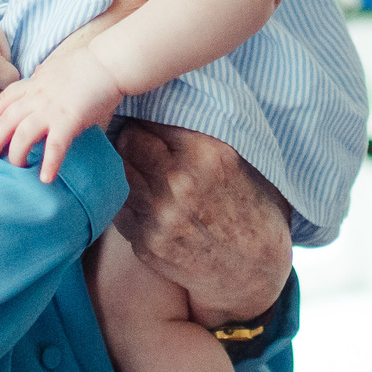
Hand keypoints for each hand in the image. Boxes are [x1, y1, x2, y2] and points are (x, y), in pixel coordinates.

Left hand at [0, 41, 124, 183]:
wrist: (108, 62)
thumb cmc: (89, 65)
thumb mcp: (58, 66)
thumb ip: (45, 73)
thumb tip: (38, 70)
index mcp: (34, 83)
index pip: (5, 98)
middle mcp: (37, 96)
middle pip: (7, 120)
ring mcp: (51, 109)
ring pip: (23, 134)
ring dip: (17, 153)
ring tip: (16, 169)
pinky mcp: (68, 120)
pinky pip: (55, 145)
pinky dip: (49, 163)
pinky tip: (46, 178)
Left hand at [113, 119, 291, 324]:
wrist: (252, 272)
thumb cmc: (249, 207)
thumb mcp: (238, 159)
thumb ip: (200, 132)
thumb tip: (162, 99)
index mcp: (208, 154)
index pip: (152, 118)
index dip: (148, 117)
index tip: (149, 117)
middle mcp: (180, 183)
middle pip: (128, 141)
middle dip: (132, 137)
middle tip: (139, 140)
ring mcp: (160, 216)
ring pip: (119, 172)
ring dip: (125, 167)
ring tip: (142, 168)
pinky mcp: (145, 243)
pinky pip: (119, 207)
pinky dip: (127, 200)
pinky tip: (147, 200)